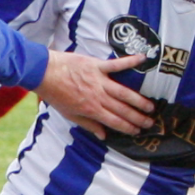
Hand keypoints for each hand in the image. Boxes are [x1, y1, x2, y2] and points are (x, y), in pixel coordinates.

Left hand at [36, 52, 153, 138]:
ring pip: (124, 92)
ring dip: (139, 100)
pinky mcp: (97, 66)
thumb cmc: (54, 94)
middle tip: (150, 122)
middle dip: (138, 118)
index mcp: (91, 109)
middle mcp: (98, 97)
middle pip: (122, 110)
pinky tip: (143, 59)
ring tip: (151, 106)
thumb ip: (88, 124)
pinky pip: (117, 64)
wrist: (43, 72)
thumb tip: (103, 136)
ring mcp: (99, 81)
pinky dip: (130, 61)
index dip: (128, 128)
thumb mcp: (68, 114)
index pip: (114, 122)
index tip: (138, 132)